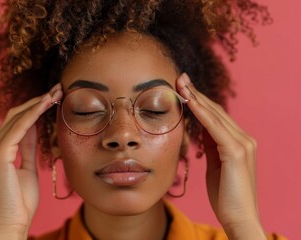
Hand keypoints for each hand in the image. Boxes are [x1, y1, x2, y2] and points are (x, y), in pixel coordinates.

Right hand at [0, 83, 61, 238]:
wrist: (11, 224)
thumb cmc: (20, 201)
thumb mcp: (27, 168)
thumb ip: (27, 148)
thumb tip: (35, 128)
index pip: (17, 122)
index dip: (35, 108)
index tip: (54, 98)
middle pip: (15, 115)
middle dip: (37, 101)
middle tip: (57, 90)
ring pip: (16, 117)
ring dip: (37, 103)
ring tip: (55, 93)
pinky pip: (17, 129)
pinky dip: (32, 115)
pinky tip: (46, 105)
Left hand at [176, 74, 265, 239]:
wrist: (238, 217)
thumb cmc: (225, 195)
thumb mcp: (215, 165)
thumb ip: (212, 147)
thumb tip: (201, 131)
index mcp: (238, 142)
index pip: (216, 116)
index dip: (199, 101)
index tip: (184, 87)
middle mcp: (244, 139)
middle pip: (216, 110)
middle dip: (196, 93)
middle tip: (180, 77)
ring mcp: (242, 144)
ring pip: (215, 115)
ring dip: (196, 98)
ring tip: (181, 83)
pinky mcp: (236, 152)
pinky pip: (214, 127)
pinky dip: (201, 113)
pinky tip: (189, 101)